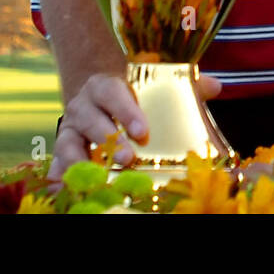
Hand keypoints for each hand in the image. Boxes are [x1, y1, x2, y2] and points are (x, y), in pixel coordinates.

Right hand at [49, 71, 221, 179]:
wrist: (91, 93)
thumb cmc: (129, 93)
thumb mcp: (150, 84)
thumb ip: (183, 85)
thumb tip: (216, 86)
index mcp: (106, 86)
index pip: (114, 94)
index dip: (126, 112)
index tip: (142, 131)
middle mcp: (83, 105)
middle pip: (92, 120)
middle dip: (109, 140)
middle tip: (127, 158)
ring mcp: (69, 128)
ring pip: (69, 143)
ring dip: (82, 161)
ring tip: (99, 178)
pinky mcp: (62, 148)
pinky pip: (56, 163)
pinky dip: (60, 177)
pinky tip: (68, 189)